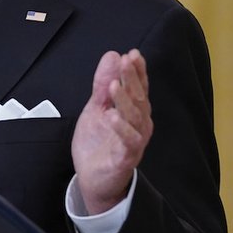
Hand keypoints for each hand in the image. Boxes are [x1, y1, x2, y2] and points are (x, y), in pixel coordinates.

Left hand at [71, 49, 152, 214]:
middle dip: (132, 79)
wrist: (93, 178)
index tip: (132, 54)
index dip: (137, 71)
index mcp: (134, 111)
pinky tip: (112, 116)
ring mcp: (134, 141)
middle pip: (139, 98)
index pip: (138, 87)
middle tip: (126, 62)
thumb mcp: (96, 107)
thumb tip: (113, 55)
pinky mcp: (126, 157)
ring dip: (125, 101)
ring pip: (134, 118)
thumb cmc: (99, 142)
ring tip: (115, 85)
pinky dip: (121, 128)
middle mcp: (139, 124)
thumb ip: (103, 84)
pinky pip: (128, 142)